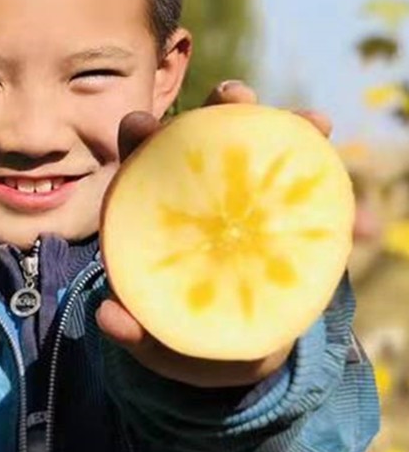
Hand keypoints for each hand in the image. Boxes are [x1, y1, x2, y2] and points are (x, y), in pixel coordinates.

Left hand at [95, 80, 331, 387]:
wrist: (235, 355)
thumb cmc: (185, 340)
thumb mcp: (158, 343)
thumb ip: (134, 332)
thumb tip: (109, 318)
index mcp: (155, 216)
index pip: (140, 168)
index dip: (138, 140)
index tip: (140, 124)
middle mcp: (198, 197)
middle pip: (203, 142)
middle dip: (217, 110)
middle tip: (236, 96)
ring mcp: (242, 204)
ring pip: (257, 152)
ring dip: (282, 127)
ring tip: (313, 121)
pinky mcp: (278, 218)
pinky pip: (302, 188)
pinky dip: (322, 171)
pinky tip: (343, 162)